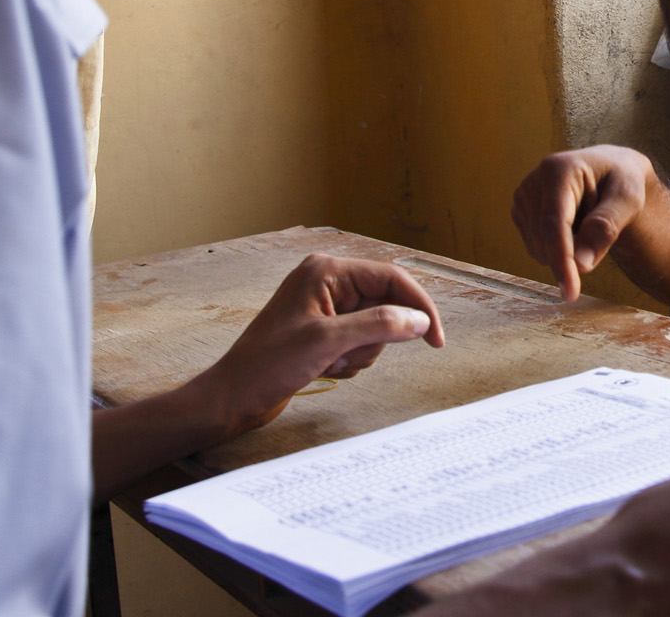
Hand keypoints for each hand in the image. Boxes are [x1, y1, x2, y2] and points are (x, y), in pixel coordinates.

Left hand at [193, 255, 444, 435]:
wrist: (234, 397)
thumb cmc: (267, 364)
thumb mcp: (327, 342)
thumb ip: (378, 325)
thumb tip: (419, 320)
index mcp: (327, 271)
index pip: (391, 278)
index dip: (418, 307)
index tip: (435, 339)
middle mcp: (328, 283)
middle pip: (385, 304)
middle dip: (375, 338)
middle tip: (346, 355)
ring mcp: (326, 308)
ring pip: (376, 328)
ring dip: (361, 353)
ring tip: (329, 364)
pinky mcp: (324, 331)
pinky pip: (360, 343)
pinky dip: (350, 360)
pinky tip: (324, 369)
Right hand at [511, 146, 653, 300]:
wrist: (609, 172)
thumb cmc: (621, 182)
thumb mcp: (628, 199)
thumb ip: (606, 227)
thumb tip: (580, 265)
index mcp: (559, 170)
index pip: (554, 225)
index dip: (561, 261)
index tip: (570, 292)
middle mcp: (534, 180)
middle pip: (544, 240)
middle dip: (571, 254)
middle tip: (600, 231)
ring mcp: (523, 195)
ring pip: (538, 248)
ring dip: (567, 248)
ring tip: (587, 221)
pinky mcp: (520, 210)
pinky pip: (537, 248)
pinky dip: (557, 246)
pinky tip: (573, 225)